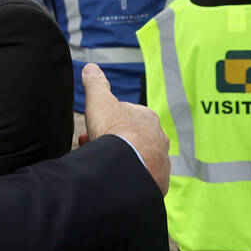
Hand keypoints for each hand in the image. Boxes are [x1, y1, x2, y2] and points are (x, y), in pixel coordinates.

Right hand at [80, 63, 169, 193]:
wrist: (127, 166)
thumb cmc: (115, 133)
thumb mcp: (99, 101)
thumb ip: (96, 84)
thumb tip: (91, 68)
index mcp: (147, 118)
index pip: (127, 115)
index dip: (107, 120)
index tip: (94, 128)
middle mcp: (158, 139)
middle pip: (133, 138)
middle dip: (114, 142)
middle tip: (95, 147)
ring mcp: (160, 162)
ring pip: (140, 158)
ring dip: (123, 159)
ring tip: (104, 163)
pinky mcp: (157, 182)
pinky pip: (144, 178)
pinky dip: (131, 177)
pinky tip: (117, 178)